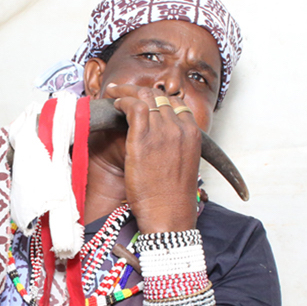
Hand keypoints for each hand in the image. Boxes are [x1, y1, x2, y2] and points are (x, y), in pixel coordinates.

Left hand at [105, 83, 201, 232]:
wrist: (169, 214)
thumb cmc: (173, 198)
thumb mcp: (183, 165)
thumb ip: (175, 147)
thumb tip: (161, 141)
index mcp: (193, 134)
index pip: (176, 103)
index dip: (157, 97)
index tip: (144, 98)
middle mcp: (179, 128)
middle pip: (159, 96)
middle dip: (139, 91)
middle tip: (122, 91)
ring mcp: (162, 131)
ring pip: (145, 97)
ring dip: (126, 92)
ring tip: (113, 93)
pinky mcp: (143, 138)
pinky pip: (133, 107)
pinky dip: (122, 101)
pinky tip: (115, 104)